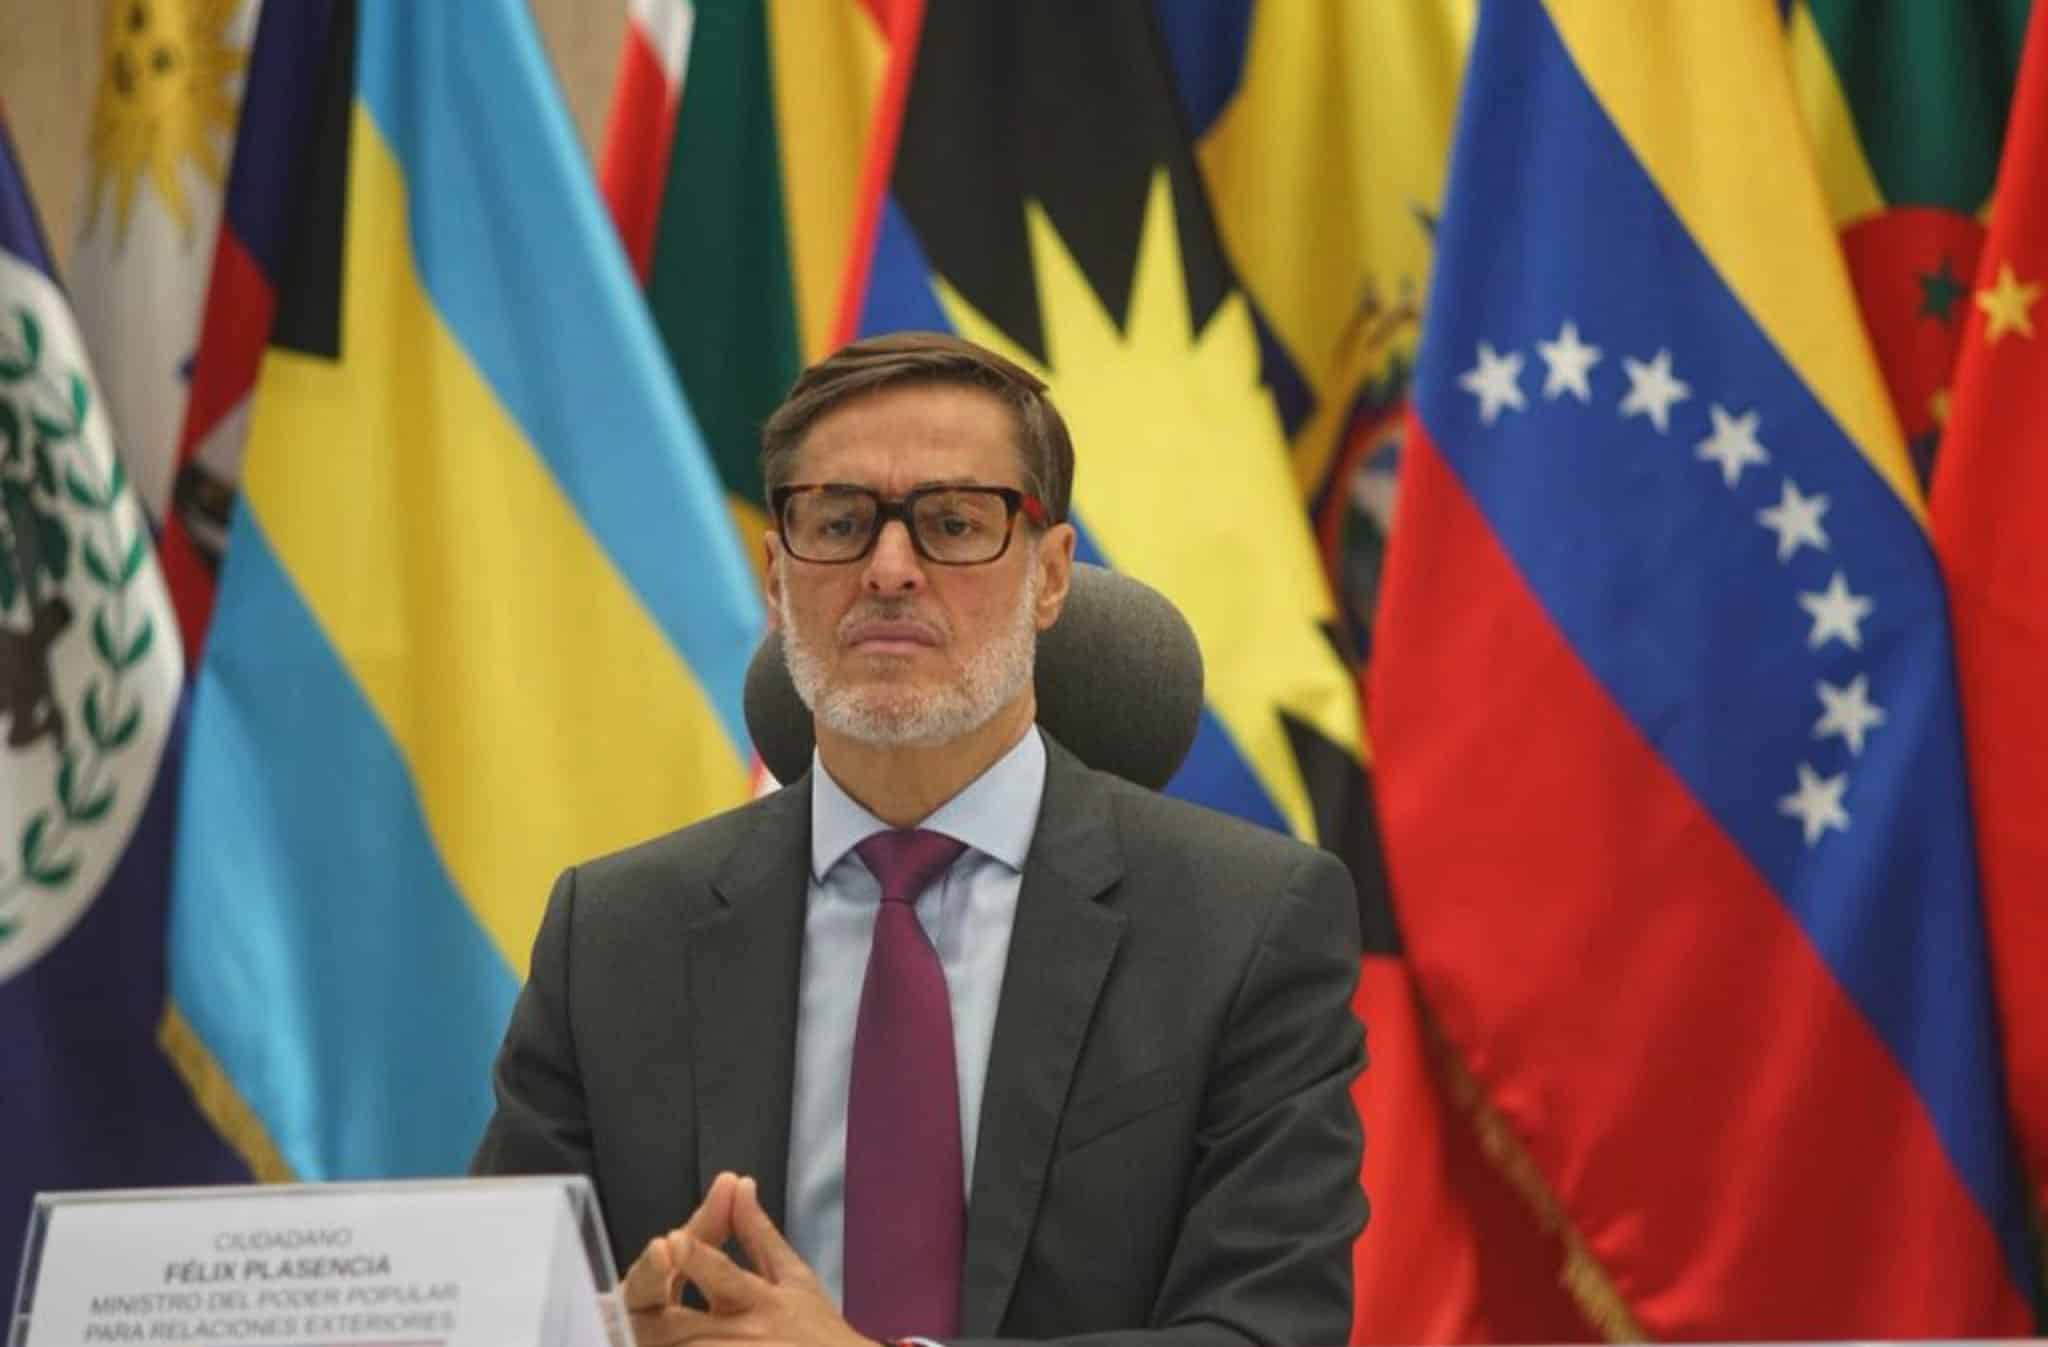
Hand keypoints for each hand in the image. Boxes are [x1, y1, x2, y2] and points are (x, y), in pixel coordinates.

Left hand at [622, 1173, 876, 1346]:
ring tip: (605, 1327)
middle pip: (678, 1328)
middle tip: (604, 1305)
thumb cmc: (814, 1328)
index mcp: (760, 1300)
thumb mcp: (793, 1277)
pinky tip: (632, 1341)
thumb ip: (757, 1233)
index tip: (668, 1242)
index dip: (694, 1258)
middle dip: (645, 1311)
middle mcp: (742, 1335)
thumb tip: (737, 1183)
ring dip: (645, 1340)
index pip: (721, 1274)